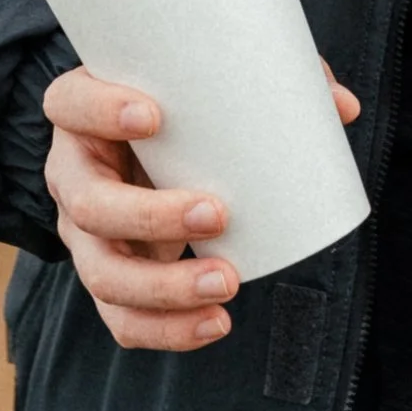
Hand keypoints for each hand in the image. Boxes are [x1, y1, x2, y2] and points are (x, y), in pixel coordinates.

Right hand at [43, 60, 361, 352]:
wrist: (144, 147)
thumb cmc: (181, 106)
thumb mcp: (208, 83)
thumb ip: (272, 80)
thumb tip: (343, 107)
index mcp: (84, 113)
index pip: (69, 103)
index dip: (100, 109)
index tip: (153, 115)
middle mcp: (75, 174)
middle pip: (90, 205)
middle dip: (151, 218)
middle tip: (218, 214)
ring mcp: (85, 233)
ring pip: (103, 273)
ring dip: (164, 288)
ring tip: (226, 283)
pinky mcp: (109, 275)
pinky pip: (122, 318)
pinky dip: (166, 330)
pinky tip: (214, 323)